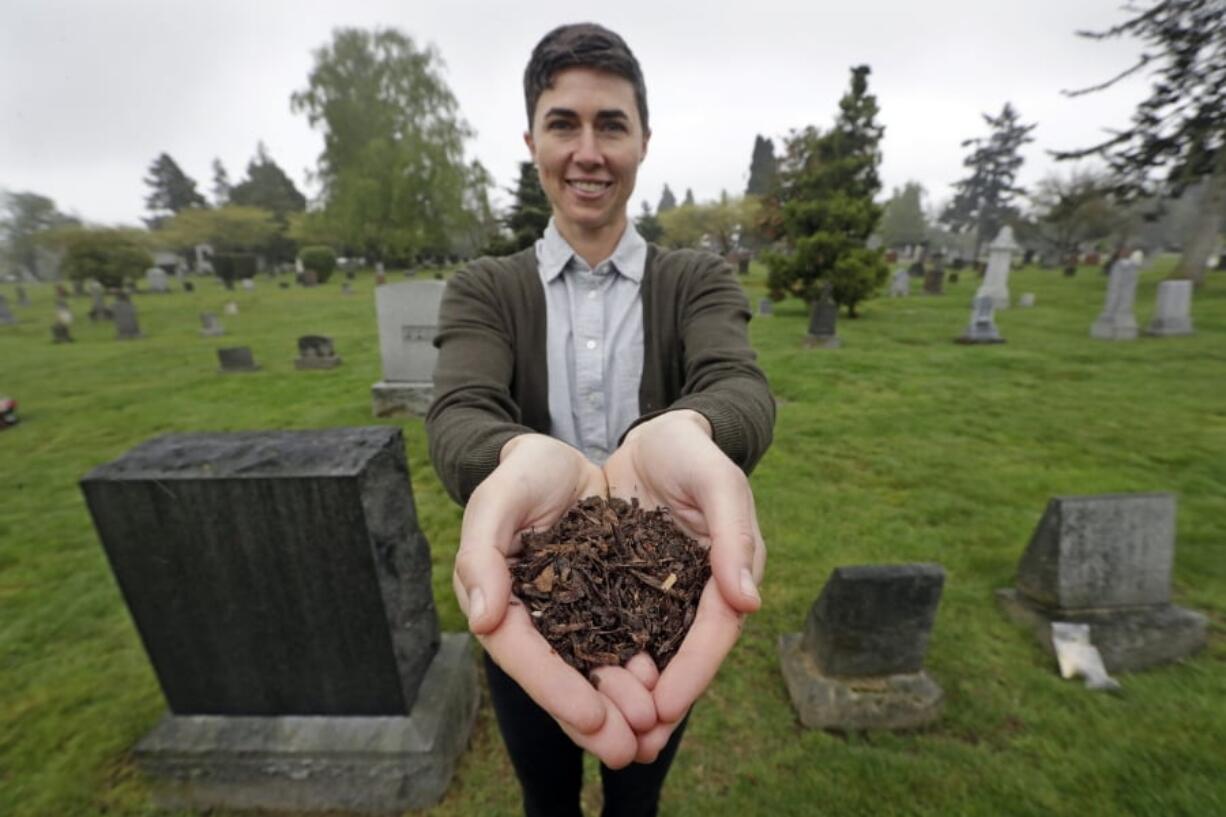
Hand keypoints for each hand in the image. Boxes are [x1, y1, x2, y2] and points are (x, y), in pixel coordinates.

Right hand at [454, 433, 643, 766]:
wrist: (566, 456)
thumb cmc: (524, 472)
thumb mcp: (498, 496)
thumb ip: (481, 552)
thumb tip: (482, 619)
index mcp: (499, 599)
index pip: (521, 651)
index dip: (553, 688)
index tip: (589, 717)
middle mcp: (535, 617)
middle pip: (561, 675)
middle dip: (594, 716)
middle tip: (627, 751)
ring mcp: (573, 614)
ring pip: (595, 669)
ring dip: (622, 704)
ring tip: (653, 733)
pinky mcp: (607, 602)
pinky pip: (623, 643)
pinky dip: (644, 670)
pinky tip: (668, 692)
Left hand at [602, 410, 765, 758]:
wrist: (653, 434)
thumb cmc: (690, 451)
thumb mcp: (717, 479)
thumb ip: (733, 535)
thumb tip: (748, 602)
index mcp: (728, 572)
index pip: (716, 631)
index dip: (694, 673)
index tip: (664, 708)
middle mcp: (698, 591)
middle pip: (683, 655)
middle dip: (661, 701)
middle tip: (633, 744)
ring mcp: (661, 592)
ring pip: (650, 651)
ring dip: (631, 692)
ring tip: (604, 731)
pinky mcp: (627, 587)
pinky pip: (618, 628)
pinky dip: (606, 659)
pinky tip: (582, 687)